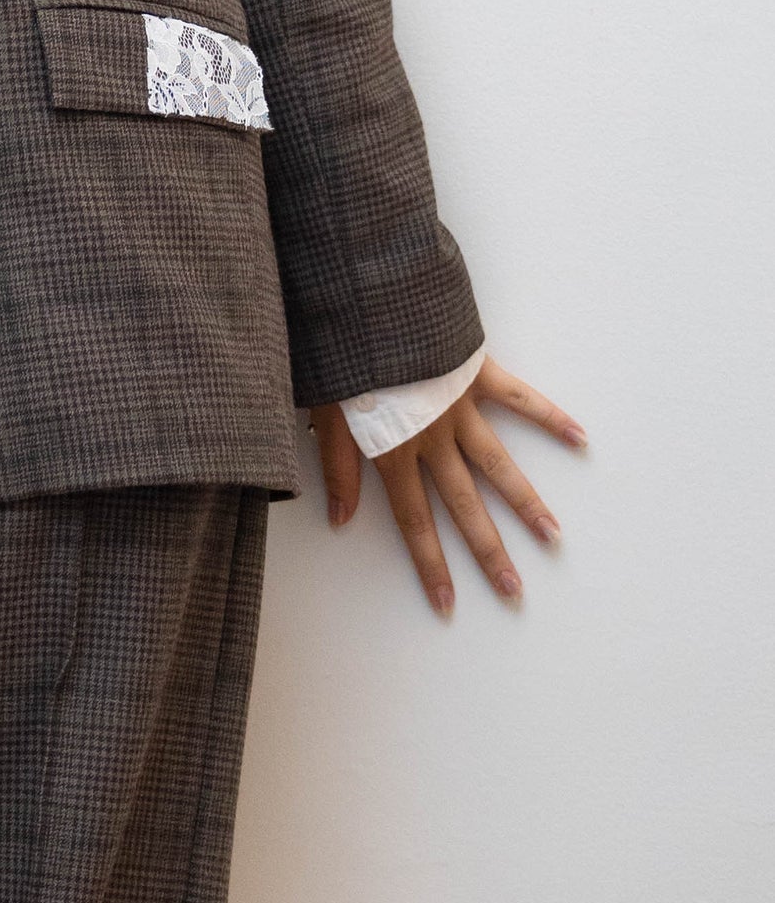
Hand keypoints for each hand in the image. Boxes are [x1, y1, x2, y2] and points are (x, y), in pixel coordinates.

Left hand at [311, 355, 585, 617]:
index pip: (414, 522)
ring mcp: (460, 407)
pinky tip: (580, 439)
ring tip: (552, 535)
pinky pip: (521, 398)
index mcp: (393, 452)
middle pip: (464, 505)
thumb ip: (336, 467)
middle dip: (488, 551)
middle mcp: (432, 438)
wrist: (363, 298)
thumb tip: (341, 520)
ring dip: (526, 503)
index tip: (448, 604)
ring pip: (499, 464)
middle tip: (514, 590)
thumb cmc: (337, 354)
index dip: (430, 565)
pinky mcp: (477, 372)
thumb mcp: (323, 414)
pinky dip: (551, 417)